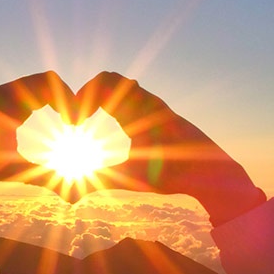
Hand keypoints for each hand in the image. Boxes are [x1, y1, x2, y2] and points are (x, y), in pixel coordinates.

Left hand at [73, 72, 265, 224]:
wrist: (202, 176)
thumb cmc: (169, 176)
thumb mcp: (127, 178)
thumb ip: (102, 180)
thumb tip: (72, 195)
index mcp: (130, 118)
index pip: (101, 96)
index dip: (81, 103)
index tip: (70, 123)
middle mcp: (139, 106)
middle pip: (105, 80)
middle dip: (82, 92)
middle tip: (71, 115)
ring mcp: (150, 104)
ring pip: (116, 78)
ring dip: (92, 90)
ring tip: (80, 114)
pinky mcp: (159, 108)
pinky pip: (133, 89)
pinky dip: (110, 96)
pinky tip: (101, 114)